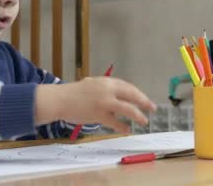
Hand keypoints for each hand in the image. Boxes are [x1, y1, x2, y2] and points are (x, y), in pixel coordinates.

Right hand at [35, 77, 156, 132]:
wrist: (59, 99)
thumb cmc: (74, 93)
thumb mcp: (92, 84)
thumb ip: (105, 88)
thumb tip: (118, 95)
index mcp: (107, 82)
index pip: (128, 86)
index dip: (138, 94)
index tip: (144, 99)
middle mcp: (108, 90)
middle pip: (132, 95)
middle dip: (144, 102)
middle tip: (152, 108)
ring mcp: (104, 102)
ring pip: (128, 109)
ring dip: (138, 115)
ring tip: (144, 121)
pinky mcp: (99, 115)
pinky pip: (115, 122)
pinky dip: (123, 127)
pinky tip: (127, 130)